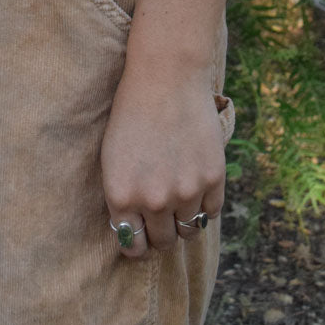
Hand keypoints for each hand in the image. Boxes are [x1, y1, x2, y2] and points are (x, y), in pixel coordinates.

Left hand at [100, 64, 225, 257]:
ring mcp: (186, 191)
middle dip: (160, 233)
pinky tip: (195, 185)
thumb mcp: (112, 158)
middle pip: (163, 242)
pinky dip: (204, 205)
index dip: (137, 245)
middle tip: (161, 217)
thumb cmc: (132, 114)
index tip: (141, 238)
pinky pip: (211, 212)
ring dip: (184, 220)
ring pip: (189, 231)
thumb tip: (134, 233)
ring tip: (179, 199)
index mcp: (122, 196)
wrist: (166, 78)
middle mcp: (154, 200)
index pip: (133, 246)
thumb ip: (123, 198)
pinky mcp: (213, 179)